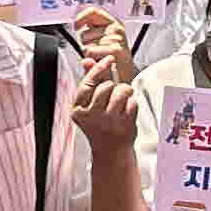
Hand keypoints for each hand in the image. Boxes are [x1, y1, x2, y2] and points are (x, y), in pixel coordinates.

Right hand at [69, 12, 138, 154]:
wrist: (111, 151)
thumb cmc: (101, 125)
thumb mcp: (91, 104)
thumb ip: (91, 81)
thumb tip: (88, 60)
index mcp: (78, 110)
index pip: (88, 83)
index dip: (99, 68)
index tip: (109, 59)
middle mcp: (90, 116)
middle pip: (106, 85)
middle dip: (114, 86)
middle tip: (115, 95)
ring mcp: (107, 121)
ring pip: (121, 91)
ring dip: (125, 92)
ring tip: (122, 101)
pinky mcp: (123, 125)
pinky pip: (132, 102)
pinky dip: (132, 104)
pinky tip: (126, 112)